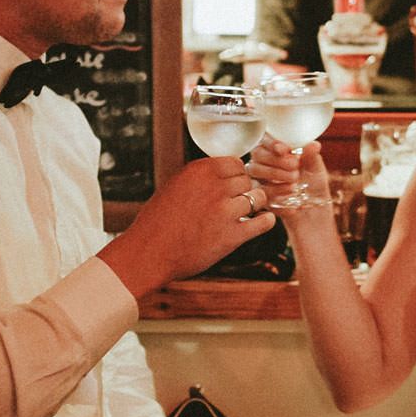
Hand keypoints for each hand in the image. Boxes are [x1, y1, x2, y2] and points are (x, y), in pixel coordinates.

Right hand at [99, 157, 275, 295]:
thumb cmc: (157, 223)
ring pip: (258, 197)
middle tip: (239, 201)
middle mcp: (214, 186)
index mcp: (199, 170)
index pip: (235, 163)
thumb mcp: (175, 188)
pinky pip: (263, 222)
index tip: (234, 184)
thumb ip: (200, 179)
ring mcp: (225, 211)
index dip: (236, 174)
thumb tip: (224, 175)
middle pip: (247, 179)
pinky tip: (263, 221)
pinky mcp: (232, 236)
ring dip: (256, 204)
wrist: (148, 253)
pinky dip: (266, 221)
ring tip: (249, 212)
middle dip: (245, 189)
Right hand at [247, 138, 330, 212]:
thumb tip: (314, 145)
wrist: (313, 208)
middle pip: (258, 153)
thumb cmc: (313, 183)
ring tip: (295, 181)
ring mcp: (259, 177)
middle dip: (276, 159)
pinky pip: (260, 190)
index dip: (272, 142)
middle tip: (295, 166)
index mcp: (276, 148)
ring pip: (255, 170)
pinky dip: (276, 190)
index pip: (266, 139)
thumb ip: (311, 156)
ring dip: (275, 173)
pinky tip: (290, 192)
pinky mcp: (259, 195)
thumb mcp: (316, 168)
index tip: (284, 150)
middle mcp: (263, 160)